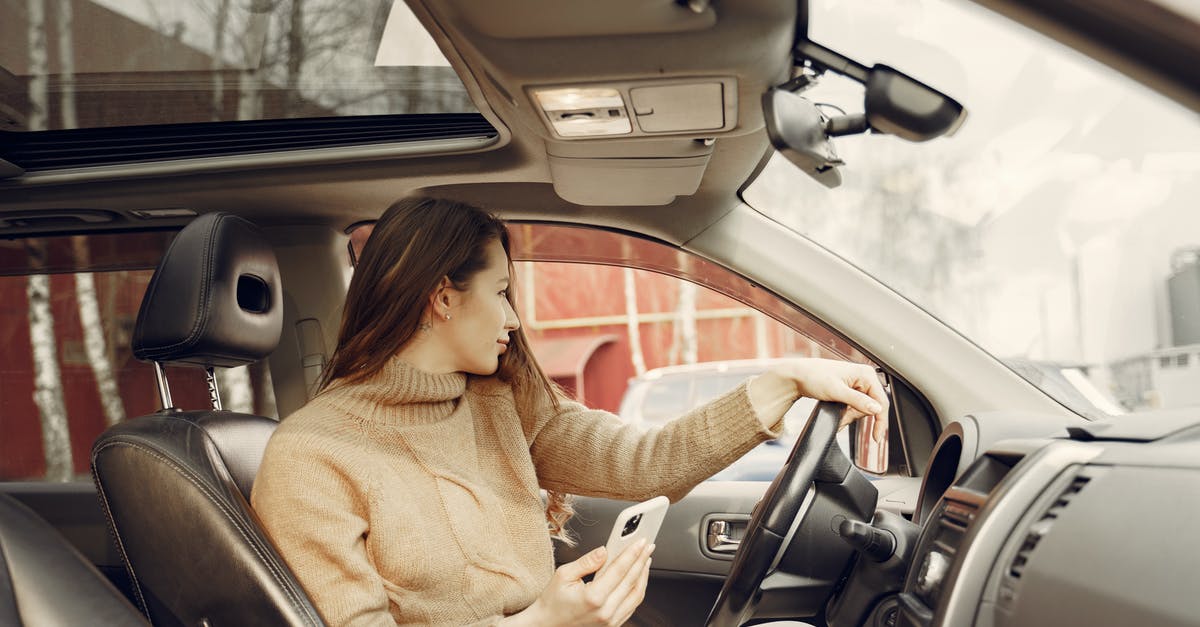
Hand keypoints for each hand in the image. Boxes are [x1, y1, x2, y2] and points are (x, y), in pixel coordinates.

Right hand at [505, 540, 653, 625]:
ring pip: (636, 596)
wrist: (546, 626)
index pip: (620, 570)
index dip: (633, 553)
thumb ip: (587, 562)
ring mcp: (611, 622)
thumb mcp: (564, 575)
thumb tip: (604, 550)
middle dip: (642, 560)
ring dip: (643, 576)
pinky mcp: (612, 625)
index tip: (641, 541)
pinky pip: (632, 606)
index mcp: (593, 598)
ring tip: (645, 560)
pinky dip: (637, 590)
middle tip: (648, 546)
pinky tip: (637, 578)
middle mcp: (605, 612)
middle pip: (632, 581)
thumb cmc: (552, 602)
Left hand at [768, 358, 889, 440]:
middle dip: (855, 416)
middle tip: (841, 419)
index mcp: (866, 374)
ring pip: (861, 409)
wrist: (798, 376)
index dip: (880, 421)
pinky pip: (854, 407)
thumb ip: (858, 401)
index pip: (881, 402)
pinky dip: (846, 413)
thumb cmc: (814, 377)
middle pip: (871, 407)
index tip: (876, 438)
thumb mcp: (837, 391)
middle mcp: (864, 378)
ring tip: (835, 412)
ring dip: (849, 416)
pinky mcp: (851, 390)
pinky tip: (837, 412)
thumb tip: (876, 409)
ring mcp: (858, 384)